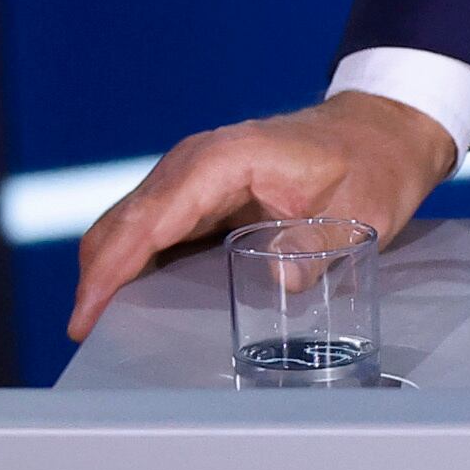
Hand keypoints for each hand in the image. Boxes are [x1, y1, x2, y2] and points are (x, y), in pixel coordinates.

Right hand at [66, 92, 460, 340]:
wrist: (383, 131)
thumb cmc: (374, 164)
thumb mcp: (362, 210)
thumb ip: (318, 245)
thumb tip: (277, 279)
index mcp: (227, 159)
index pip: (152, 217)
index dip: (113, 268)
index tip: (88, 314)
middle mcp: (197, 163)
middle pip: (125, 223)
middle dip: (97, 278)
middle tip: (86, 338)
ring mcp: (195, 178)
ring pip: (130, 226)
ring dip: (108, 273)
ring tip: (99, 330)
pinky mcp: (201, 195)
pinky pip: (153, 230)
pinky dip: (132, 264)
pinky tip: (130, 304)